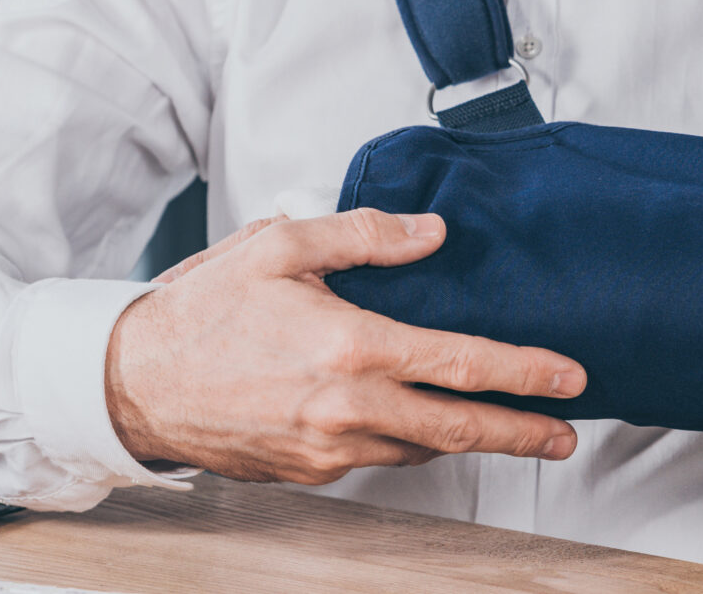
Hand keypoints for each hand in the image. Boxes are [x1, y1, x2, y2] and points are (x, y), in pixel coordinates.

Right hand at [104, 207, 585, 483]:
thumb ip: (364, 236)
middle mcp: (347, 409)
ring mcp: (327, 449)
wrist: (133, 383)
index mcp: (350, 347)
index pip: (460, 364)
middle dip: (520, 432)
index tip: (569, 379)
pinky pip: (375, 457)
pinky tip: (417, 422)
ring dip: (463, 438)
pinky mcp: (307, 470)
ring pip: (418, 447)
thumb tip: (431, 232)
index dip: (523, 374)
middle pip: (457, 428)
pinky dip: (406, 440)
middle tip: (565, 433)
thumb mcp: (280, 246)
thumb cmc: (202, 309)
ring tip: (500, 424)